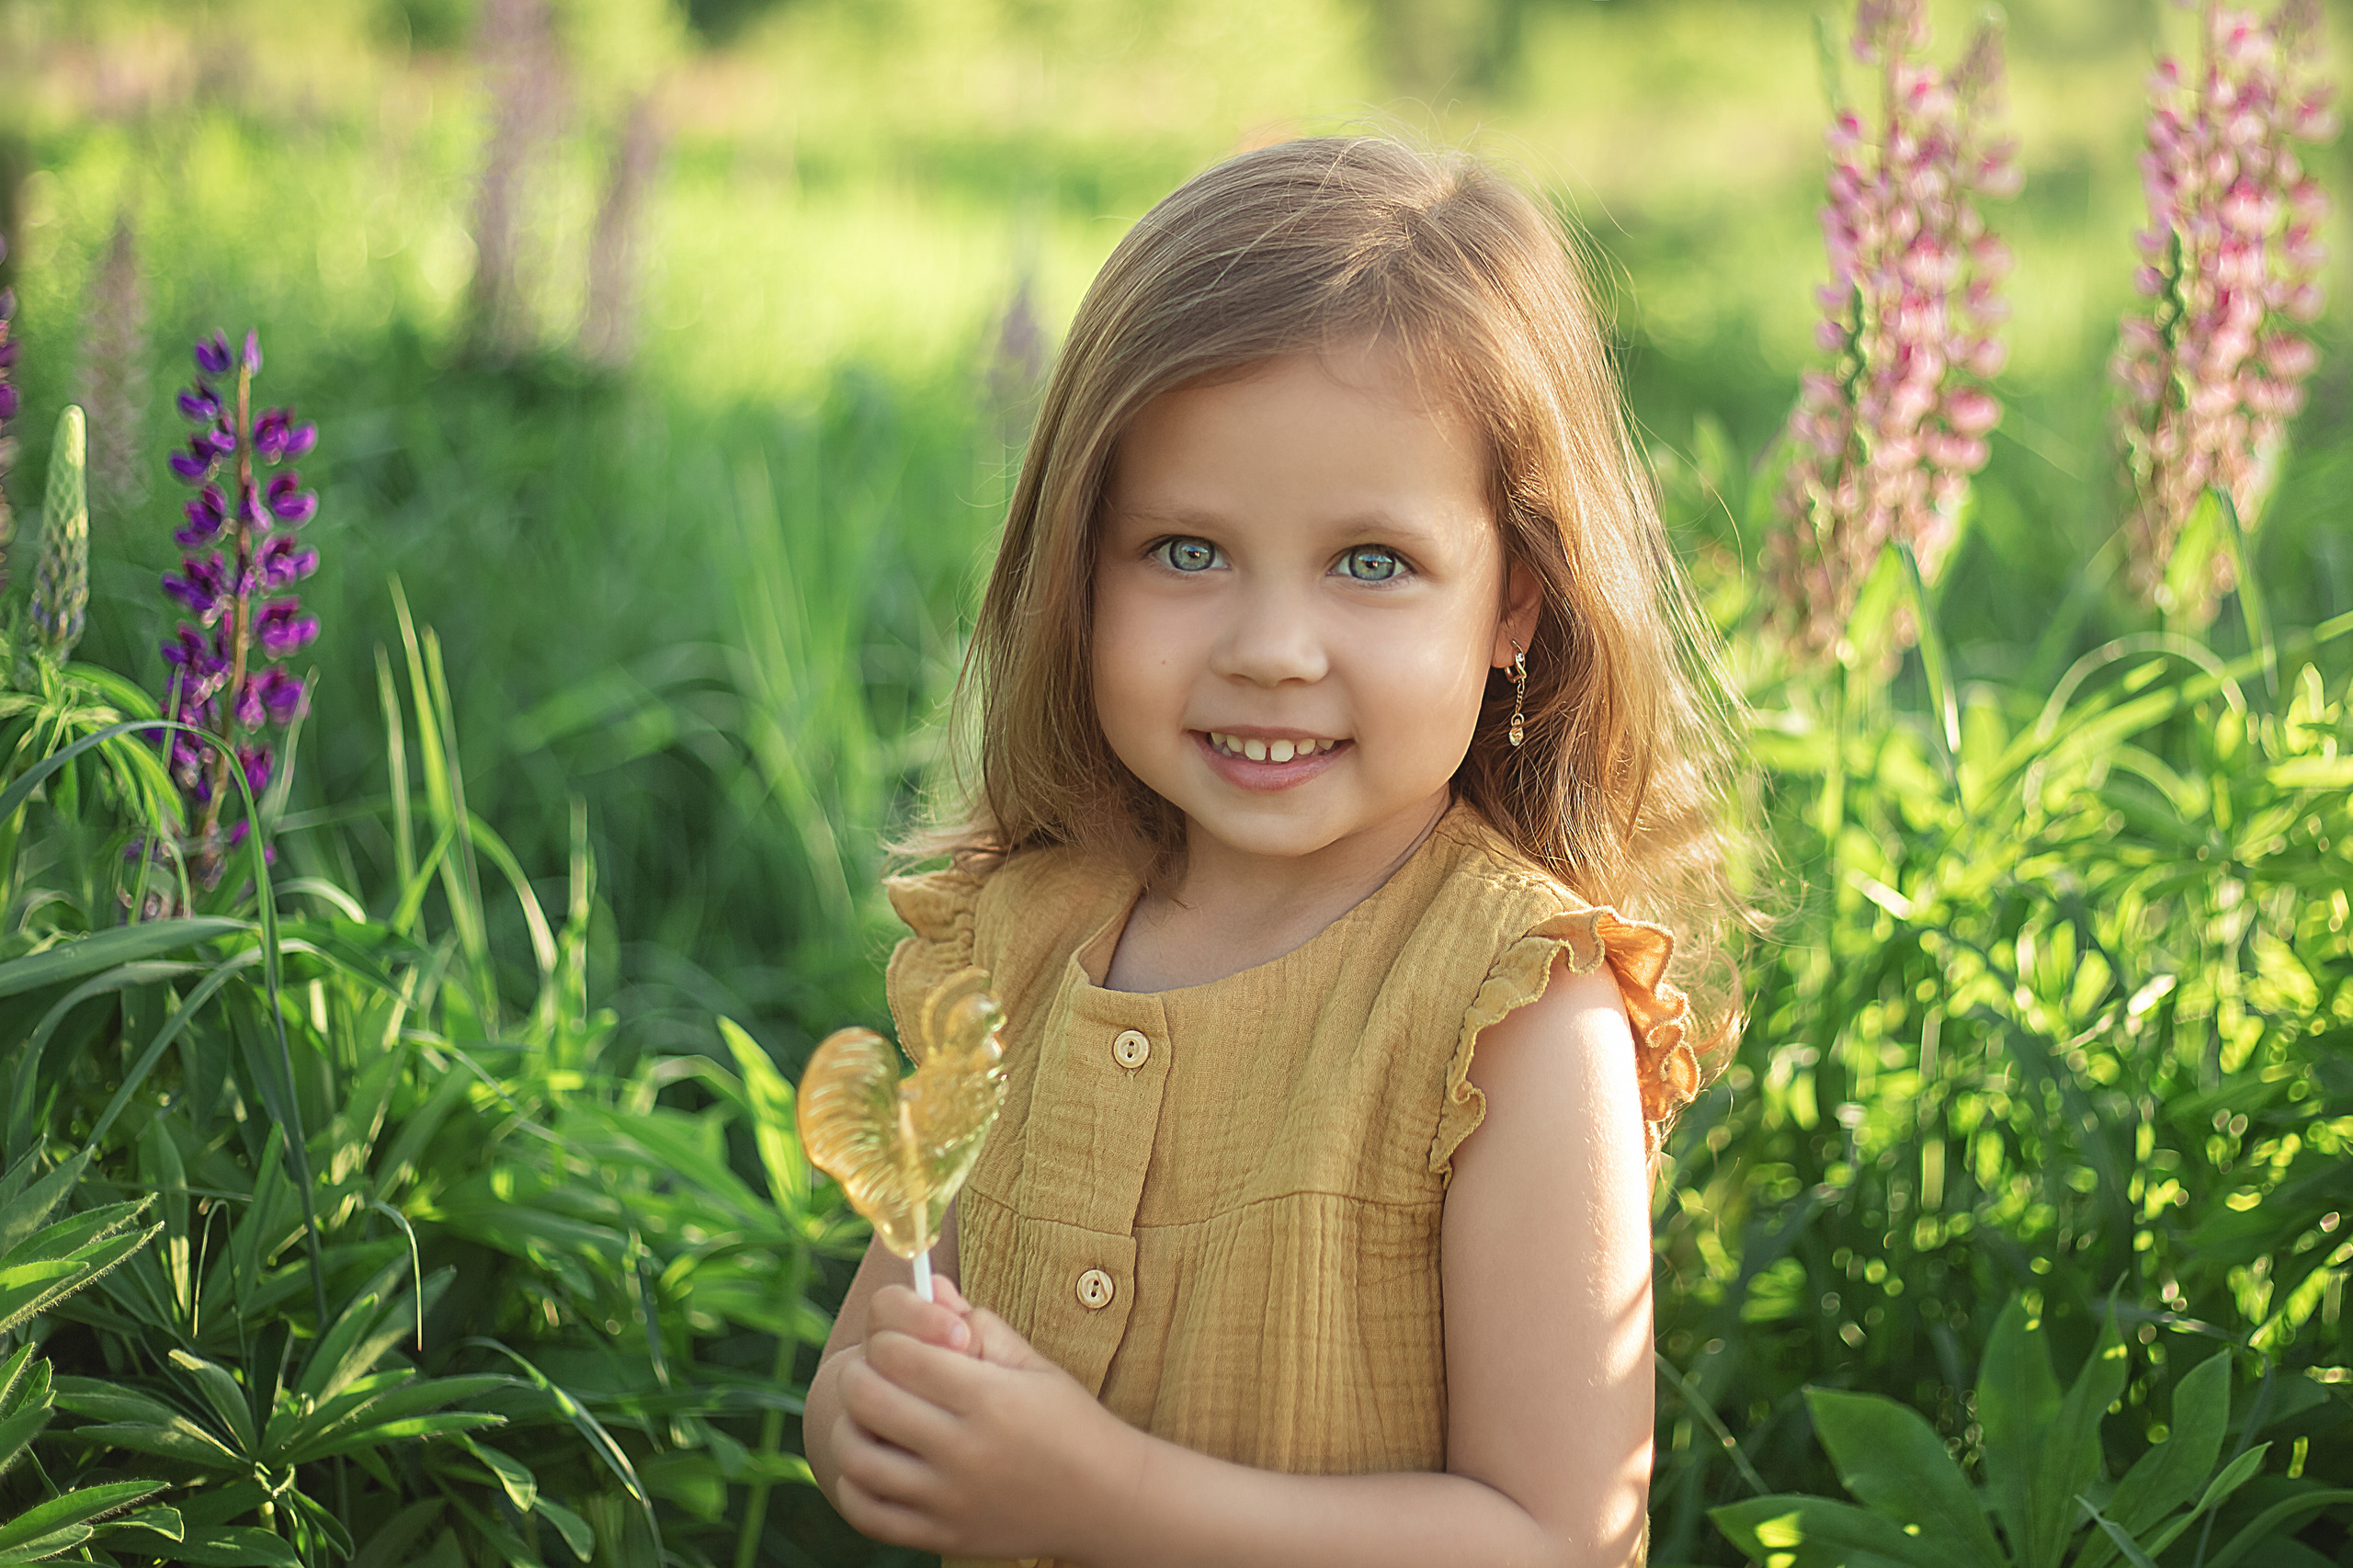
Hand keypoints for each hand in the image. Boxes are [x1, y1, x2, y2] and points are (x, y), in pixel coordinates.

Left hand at [831, 1278, 1139, 1561]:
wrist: (1106, 1500)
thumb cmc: (1068, 1421)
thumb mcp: (1032, 1363)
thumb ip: (978, 1324)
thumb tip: (928, 1287)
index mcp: (990, 1398)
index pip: (898, 1353)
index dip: (889, 1334)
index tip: (904, 1338)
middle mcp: (965, 1450)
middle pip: (867, 1397)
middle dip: (861, 1371)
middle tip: (876, 1369)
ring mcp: (949, 1499)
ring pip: (857, 1457)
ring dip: (850, 1425)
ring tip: (870, 1414)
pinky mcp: (941, 1536)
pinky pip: (866, 1513)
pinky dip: (853, 1484)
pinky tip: (873, 1462)